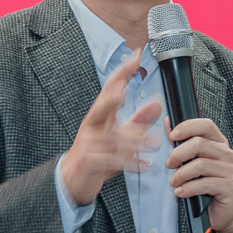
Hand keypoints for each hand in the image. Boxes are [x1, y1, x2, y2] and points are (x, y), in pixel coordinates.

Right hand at [60, 50, 163, 206]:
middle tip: (120, 94)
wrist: (74, 178)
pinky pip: (110, 160)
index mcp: (100, 114)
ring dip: (135, 143)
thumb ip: (140, 120)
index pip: (111, 87)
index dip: (123, 71)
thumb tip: (158, 103)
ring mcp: (88, 143)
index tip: (137, 55)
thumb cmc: (98, 153)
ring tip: (155, 145)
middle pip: (100, 108)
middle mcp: (92, 125)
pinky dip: (129, 163)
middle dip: (109, 100)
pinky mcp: (89, 161)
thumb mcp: (120, 135)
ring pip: (112, 139)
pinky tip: (145, 166)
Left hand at [168, 117, 232, 232]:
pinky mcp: (230, 186)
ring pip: (200, 165)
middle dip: (178, 154)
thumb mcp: (192, 162)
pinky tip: (180, 192)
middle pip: (199, 144)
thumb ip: (182, 143)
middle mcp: (227, 154)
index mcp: (218, 143)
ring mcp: (230, 170)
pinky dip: (188, 188)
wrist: (221, 211)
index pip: (206, 125)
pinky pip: (205, 184)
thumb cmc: (204, 184)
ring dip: (181, 174)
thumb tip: (168, 122)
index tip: (172, 135)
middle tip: (169, 164)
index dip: (187, 127)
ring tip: (173, 182)